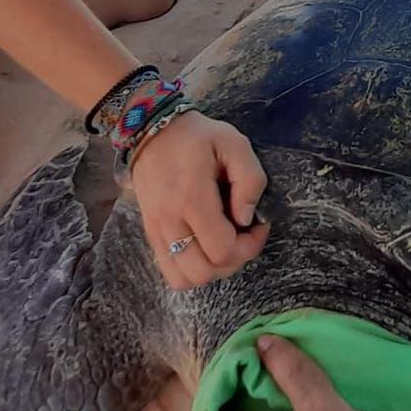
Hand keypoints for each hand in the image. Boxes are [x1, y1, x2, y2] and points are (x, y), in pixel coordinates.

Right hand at [129, 109, 269, 288]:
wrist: (151, 132)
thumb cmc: (197, 137)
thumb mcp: (234, 143)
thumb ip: (250, 180)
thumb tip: (247, 218)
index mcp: (192, 198)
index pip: (222, 250)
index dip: (250, 246)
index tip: (259, 225)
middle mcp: (169, 221)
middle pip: (204, 272)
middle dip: (233, 261)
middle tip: (243, 235)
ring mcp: (156, 231)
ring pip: (186, 279)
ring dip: (212, 269)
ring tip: (224, 243)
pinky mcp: (151, 235)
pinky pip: (171, 273)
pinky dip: (192, 270)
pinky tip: (205, 247)